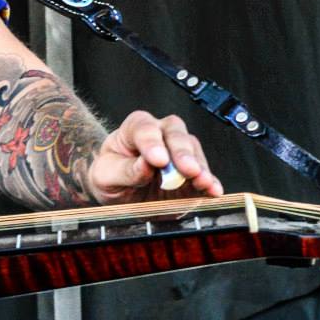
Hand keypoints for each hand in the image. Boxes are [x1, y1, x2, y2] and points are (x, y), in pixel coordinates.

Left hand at [84, 111, 222, 203]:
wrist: (119, 191)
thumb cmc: (110, 176)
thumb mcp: (106, 176)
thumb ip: (126, 170)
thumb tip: (147, 166)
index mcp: (136, 128)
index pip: (144, 129)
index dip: (152, 143)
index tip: (157, 160)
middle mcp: (161, 134)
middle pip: (175, 133)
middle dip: (182, 152)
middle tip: (187, 169)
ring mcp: (179, 152)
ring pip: (193, 151)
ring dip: (200, 168)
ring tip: (202, 182)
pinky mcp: (191, 174)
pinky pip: (204, 174)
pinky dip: (210, 183)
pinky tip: (213, 190)